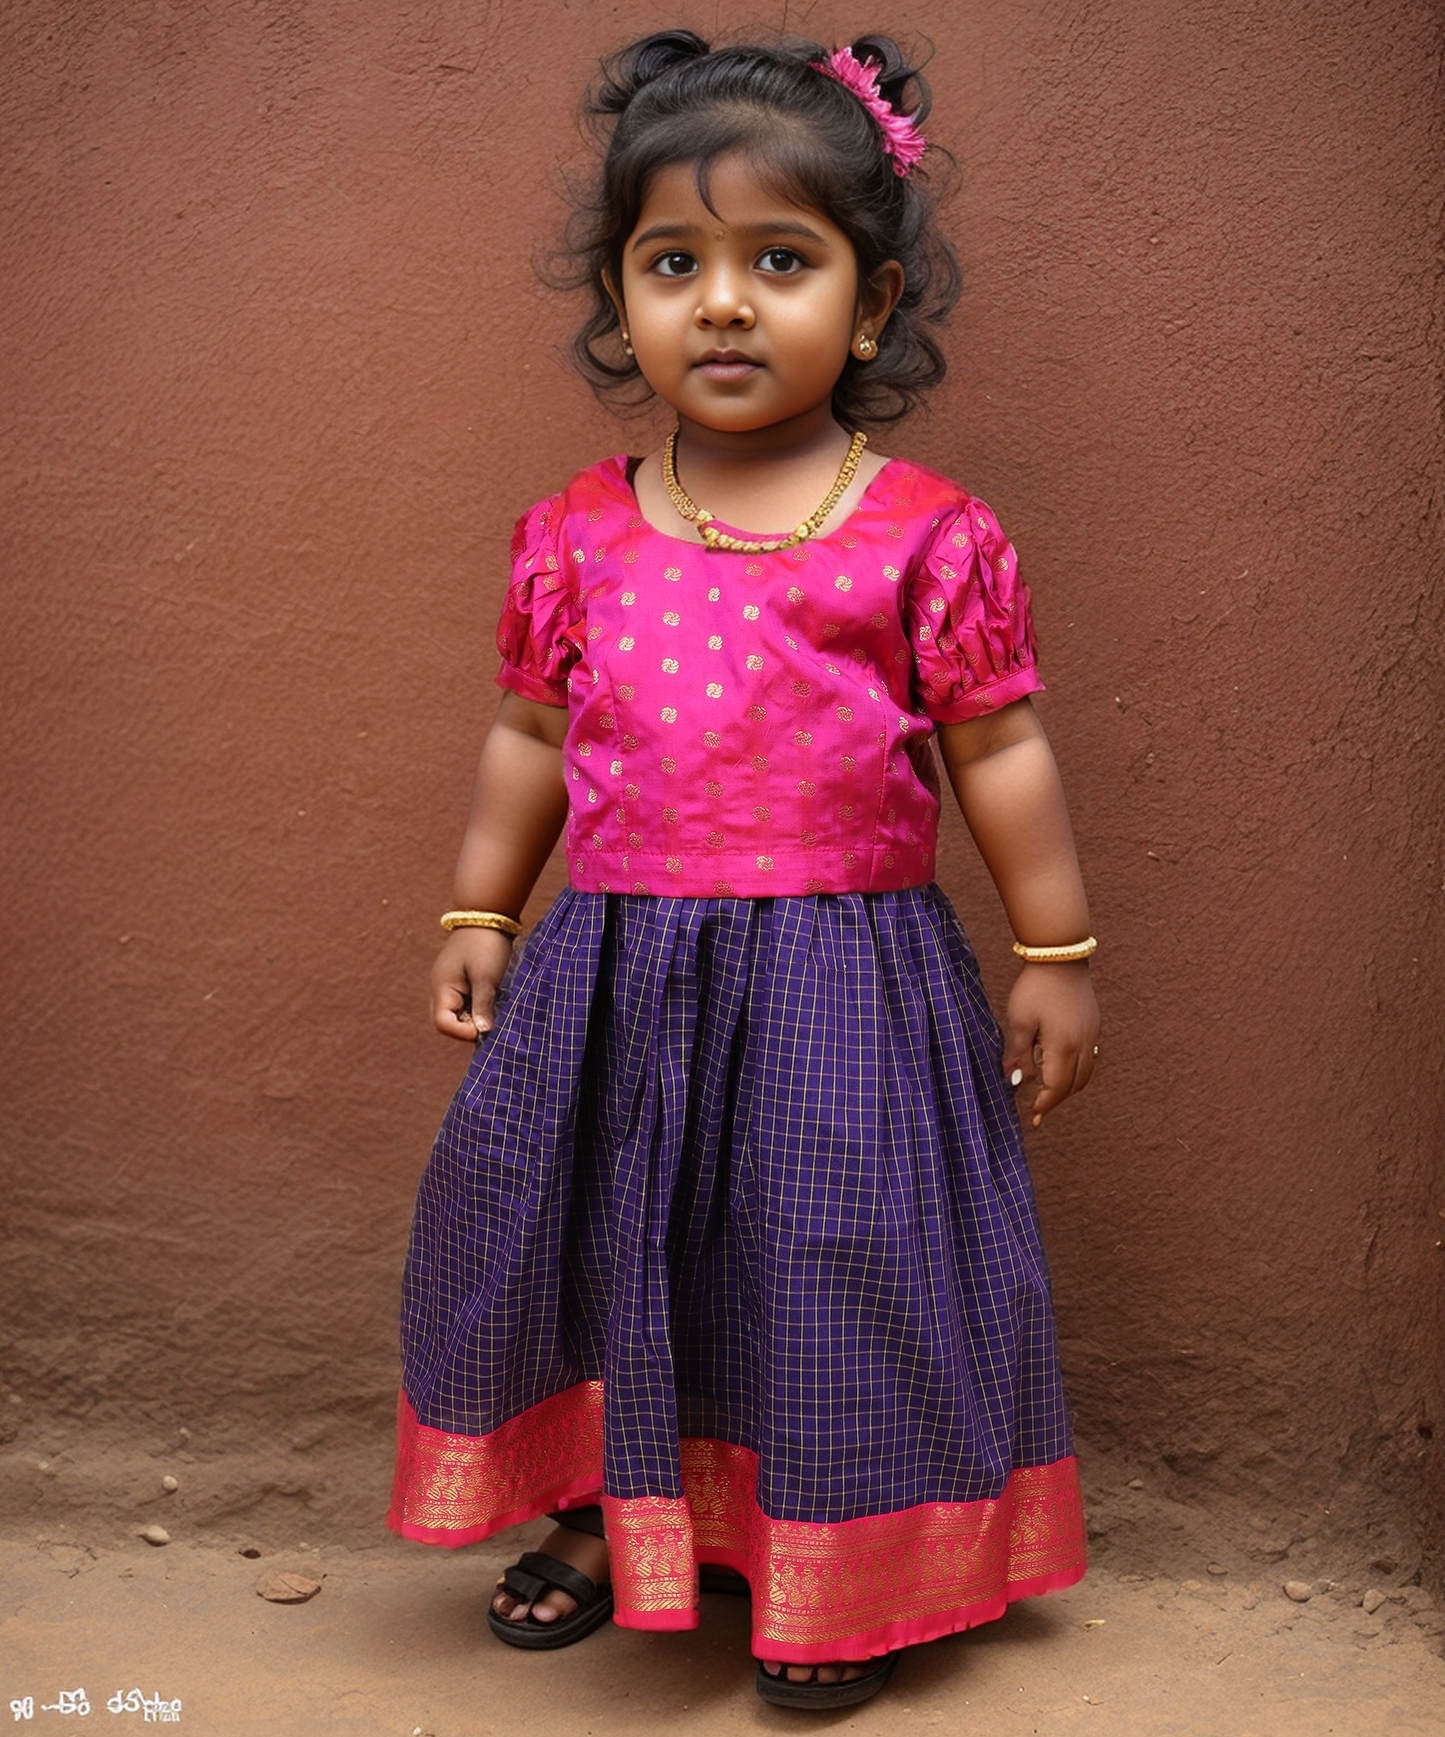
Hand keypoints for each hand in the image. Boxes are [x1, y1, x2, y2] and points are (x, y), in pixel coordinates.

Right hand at [431, 927, 514, 1041]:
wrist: (488, 915)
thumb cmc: (486, 944)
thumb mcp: (486, 977)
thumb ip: (483, 1005)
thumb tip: (484, 1032)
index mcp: (441, 988)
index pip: (443, 1024)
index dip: (463, 1032)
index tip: (487, 1025)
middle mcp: (441, 989)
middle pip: (448, 1022)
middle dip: (469, 1027)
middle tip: (492, 1018)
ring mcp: (450, 985)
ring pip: (458, 1014)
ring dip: (475, 1016)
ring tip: (494, 1008)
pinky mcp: (461, 981)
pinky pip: (465, 1003)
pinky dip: (478, 1007)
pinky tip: (493, 1000)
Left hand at [1003, 962, 1099, 1127]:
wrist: (1060, 956)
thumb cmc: (1035, 988)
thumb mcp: (1018, 1021)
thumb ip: (1016, 1054)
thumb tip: (1012, 1082)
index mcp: (1063, 1046)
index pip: (1056, 1088)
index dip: (1044, 1105)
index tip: (1032, 1117)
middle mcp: (1083, 1044)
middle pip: (1073, 1086)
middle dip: (1055, 1100)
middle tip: (1038, 1109)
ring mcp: (1092, 1035)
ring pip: (1085, 1074)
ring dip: (1068, 1087)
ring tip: (1048, 1091)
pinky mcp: (1094, 1025)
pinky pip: (1090, 1058)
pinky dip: (1076, 1070)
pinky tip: (1060, 1066)